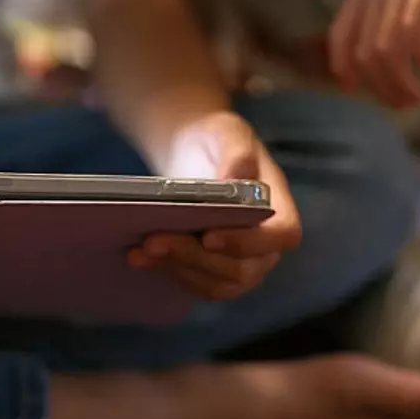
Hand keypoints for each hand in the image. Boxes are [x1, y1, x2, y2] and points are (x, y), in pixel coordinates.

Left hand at [129, 111, 302, 300]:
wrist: (193, 154)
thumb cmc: (218, 142)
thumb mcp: (228, 134)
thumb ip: (237, 153)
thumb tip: (236, 177)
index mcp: (281, 211)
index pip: (281, 236)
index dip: (249, 243)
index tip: (210, 236)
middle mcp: (266, 247)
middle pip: (241, 269)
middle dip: (195, 258)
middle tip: (155, 240)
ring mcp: (241, 265)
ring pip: (216, 284)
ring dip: (176, 268)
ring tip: (142, 249)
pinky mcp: (212, 273)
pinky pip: (194, 283)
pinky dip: (166, 271)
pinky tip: (138, 255)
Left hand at [329, 0, 419, 108]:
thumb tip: (410, 42)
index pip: (339, 36)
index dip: (342, 68)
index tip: (357, 90)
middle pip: (360, 54)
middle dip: (379, 87)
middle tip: (404, 103)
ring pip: (381, 51)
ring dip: (397, 82)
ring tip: (416, 97)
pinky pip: (407, 31)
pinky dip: (414, 57)